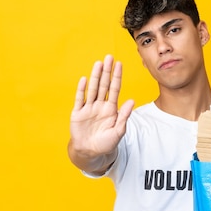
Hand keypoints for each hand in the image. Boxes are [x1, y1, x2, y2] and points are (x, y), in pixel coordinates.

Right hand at [69, 55, 133, 170]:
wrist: (90, 152)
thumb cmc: (106, 143)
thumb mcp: (119, 131)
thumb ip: (124, 116)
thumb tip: (131, 101)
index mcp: (111, 109)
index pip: (115, 89)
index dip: (117, 76)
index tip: (119, 64)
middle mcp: (100, 105)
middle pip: (103, 85)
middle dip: (106, 71)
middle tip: (109, 57)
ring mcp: (89, 108)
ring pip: (92, 89)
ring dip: (95, 76)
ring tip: (98, 64)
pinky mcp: (78, 113)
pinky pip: (80, 99)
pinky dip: (82, 90)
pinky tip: (84, 79)